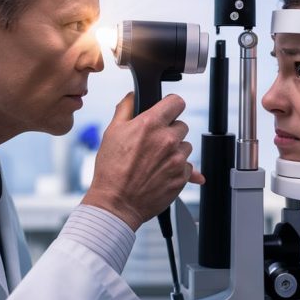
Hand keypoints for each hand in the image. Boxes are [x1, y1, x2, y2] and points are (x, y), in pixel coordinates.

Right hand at [82, 92, 203, 230]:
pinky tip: (161, 173)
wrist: (116, 203)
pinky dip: (177, 169)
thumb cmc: (111, 170)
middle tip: (153, 144)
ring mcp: (177, 159)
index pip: (177, 102)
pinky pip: (187, 166)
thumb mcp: (111, 132)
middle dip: (169, 131)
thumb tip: (133, 95)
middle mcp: (167, 140)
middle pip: (181, 125)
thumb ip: (125, 108)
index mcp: (150, 124)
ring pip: (185, 146)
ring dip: (174, 151)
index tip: (168, 111)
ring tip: (154, 161)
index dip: (171, 105)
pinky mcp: (182, 177)